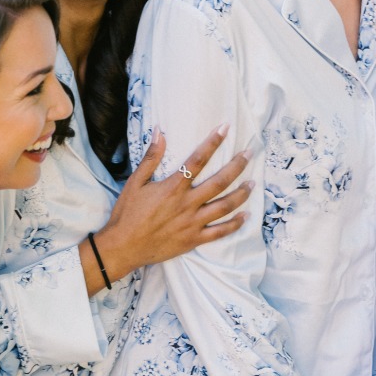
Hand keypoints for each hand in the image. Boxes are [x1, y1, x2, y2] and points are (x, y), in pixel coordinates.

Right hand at [90, 127, 250, 285]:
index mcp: (173, 188)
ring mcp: (193, 223)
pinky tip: (245, 216)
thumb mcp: (135, 183)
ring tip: (252, 183)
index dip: (213, 142)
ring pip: (225, 206)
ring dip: (241, 194)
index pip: (198, 160)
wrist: (122, 247)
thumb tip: (160, 132)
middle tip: (249, 154)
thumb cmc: (127, 214)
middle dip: (237, 166)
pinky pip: (220, 232)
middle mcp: (187, 204)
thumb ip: (151, 158)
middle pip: (219, 182)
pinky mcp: (194, 239)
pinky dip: (235, 224)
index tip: (225, 128)